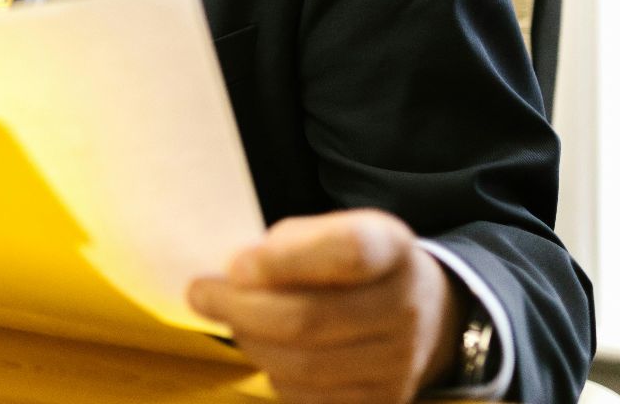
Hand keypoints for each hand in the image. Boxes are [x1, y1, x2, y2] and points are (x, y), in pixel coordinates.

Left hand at [187, 208, 463, 403]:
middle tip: (200, 294)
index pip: (347, 251)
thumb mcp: (328, 232)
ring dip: (251, 341)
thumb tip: (235, 278)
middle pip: (310, 318)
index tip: (235, 264)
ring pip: (302, 365)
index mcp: (391, 248)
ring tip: (233, 319)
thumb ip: (286, 246)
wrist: (419, 314)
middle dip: (241, 308)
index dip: (285, 260)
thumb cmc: (349, 267)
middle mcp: (405, 306)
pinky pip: (308, 397)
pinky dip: (274, 373)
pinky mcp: (382, 402)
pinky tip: (267, 349)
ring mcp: (400, 363)